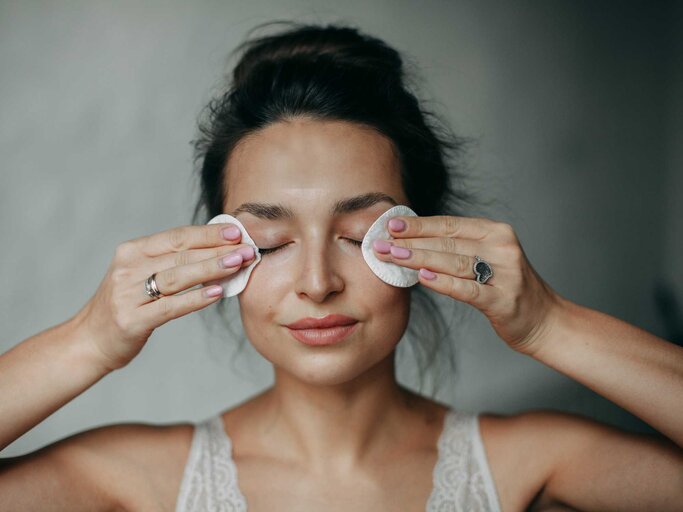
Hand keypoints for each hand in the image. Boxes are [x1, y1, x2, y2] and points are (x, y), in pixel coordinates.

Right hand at [72, 223, 255, 370]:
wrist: (89, 341)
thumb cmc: (127, 305)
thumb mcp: (141, 275)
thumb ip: (172, 261)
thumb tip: (220, 249)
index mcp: (132, 251)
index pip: (177, 236)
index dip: (209, 233)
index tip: (237, 231)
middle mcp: (128, 268)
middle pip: (181, 255)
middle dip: (218, 250)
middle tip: (248, 249)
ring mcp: (128, 294)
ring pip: (178, 277)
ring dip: (212, 268)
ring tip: (238, 264)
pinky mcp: (132, 320)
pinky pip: (171, 307)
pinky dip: (195, 298)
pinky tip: (218, 293)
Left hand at [372, 215, 562, 354]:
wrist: (546, 321)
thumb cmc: (508, 289)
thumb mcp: (488, 259)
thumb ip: (458, 249)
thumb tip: (412, 242)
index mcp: (496, 232)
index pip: (450, 224)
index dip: (419, 224)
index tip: (390, 225)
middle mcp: (502, 247)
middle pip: (448, 242)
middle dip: (410, 242)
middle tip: (379, 243)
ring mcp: (506, 273)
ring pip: (454, 261)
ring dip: (418, 258)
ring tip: (392, 257)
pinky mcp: (504, 300)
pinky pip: (468, 289)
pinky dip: (444, 282)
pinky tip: (422, 278)